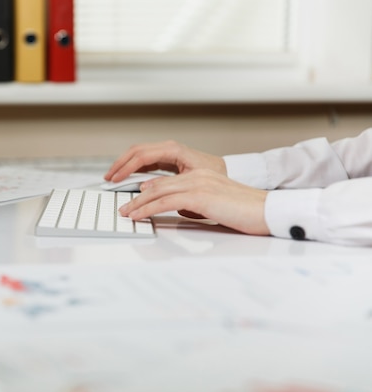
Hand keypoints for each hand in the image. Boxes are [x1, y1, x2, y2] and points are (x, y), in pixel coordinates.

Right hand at [104, 140, 226, 182]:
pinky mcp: (168, 160)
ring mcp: (168, 153)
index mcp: (174, 150)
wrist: (229, 175)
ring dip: (124, 165)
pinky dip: (133, 168)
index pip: (142, 155)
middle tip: (108, 177)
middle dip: (120, 164)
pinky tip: (127, 178)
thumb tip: (145, 188)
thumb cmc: (215, 177)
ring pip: (139, 154)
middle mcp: (169, 148)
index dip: (126, 167)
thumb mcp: (192, 183)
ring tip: (113, 177)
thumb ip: (168, 185)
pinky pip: (145, 161)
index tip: (115, 178)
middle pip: (136, 151)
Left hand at [119, 169, 269, 235]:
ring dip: (137, 203)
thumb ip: (197, 203)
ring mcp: (198, 184)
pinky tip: (138, 215)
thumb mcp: (217, 204)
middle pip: (157, 184)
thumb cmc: (247, 212)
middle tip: (123, 207)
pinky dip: (148, 209)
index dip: (147, 191)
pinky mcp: (199, 196)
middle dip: (136, 196)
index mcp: (201, 175)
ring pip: (158, 192)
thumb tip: (181, 210)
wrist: (268, 211)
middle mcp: (197, 175)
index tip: (134, 200)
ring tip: (125, 213)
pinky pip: (165, 202)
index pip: (166, 181)